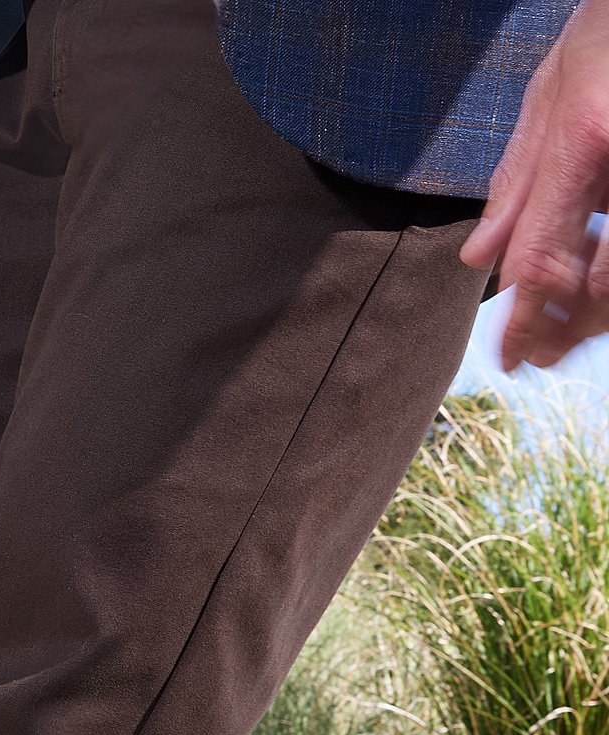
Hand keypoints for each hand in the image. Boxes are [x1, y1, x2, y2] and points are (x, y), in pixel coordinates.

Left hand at [460, 0, 608, 370]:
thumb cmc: (608, 34)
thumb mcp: (551, 91)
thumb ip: (517, 180)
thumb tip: (479, 258)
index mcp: (584, 139)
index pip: (543, 257)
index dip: (524, 320)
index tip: (510, 359)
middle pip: (600, 282)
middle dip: (567, 329)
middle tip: (539, 358)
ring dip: (596, 312)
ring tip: (566, 331)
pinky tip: (593, 280)